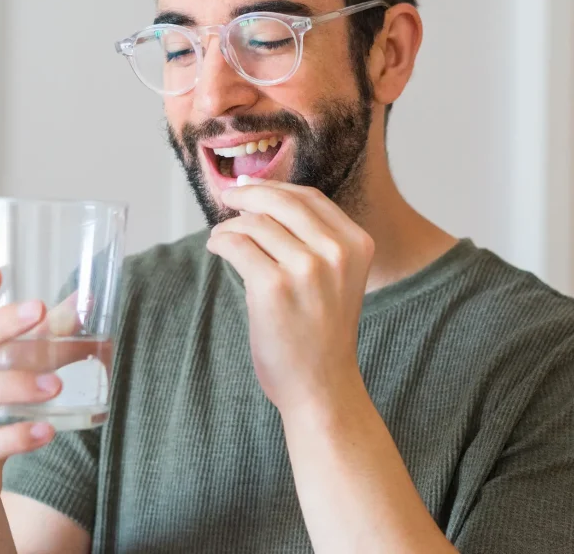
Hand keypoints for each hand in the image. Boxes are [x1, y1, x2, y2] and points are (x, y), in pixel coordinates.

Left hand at [206, 180, 374, 416]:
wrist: (321, 386)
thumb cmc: (322, 331)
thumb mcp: (337, 276)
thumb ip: (313, 238)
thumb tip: (259, 196)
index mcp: (356, 244)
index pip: (309, 197)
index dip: (275, 187)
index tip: (250, 187)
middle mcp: (336, 252)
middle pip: (282, 201)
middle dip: (248, 194)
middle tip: (228, 197)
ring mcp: (306, 269)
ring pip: (255, 223)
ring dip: (230, 225)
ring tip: (220, 236)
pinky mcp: (274, 287)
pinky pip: (237, 245)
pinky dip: (220, 241)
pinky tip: (217, 247)